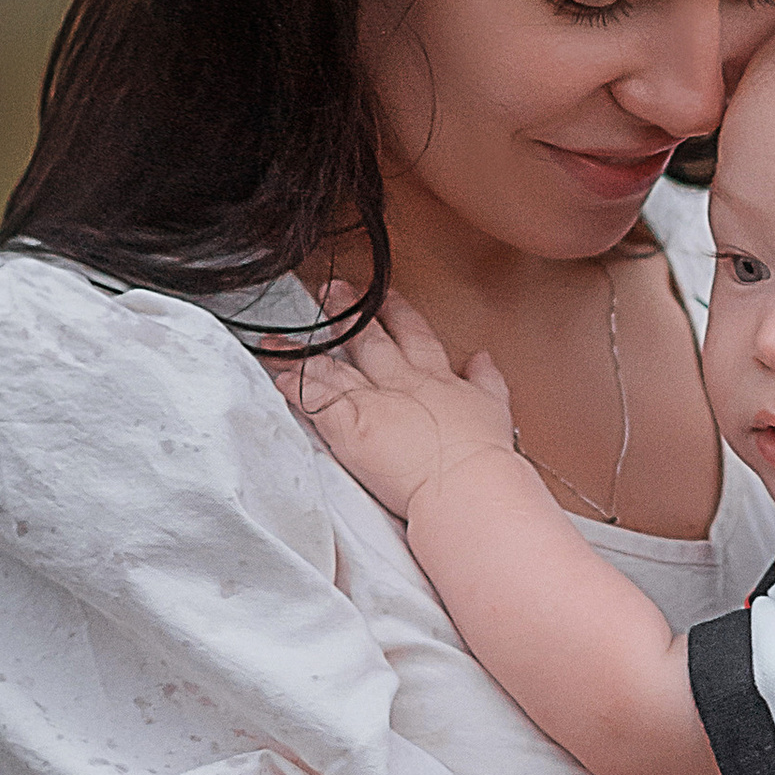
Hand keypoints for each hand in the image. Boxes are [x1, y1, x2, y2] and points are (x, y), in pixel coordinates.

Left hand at [277, 297, 515, 520]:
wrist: (467, 484)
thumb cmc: (483, 459)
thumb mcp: (496, 409)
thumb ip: (487, 380)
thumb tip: (483, 358)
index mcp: (436, 378)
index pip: (413, 335)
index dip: (397, 312)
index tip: (385, 298)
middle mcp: (401, 381)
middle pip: (368, 338)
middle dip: (349, 312)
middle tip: (331, 290)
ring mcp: (372, 401)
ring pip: (332, 366)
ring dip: (307, 348)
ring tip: (284, 335)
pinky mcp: (349, 426)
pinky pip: (314, 399)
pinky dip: (294, 386)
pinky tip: (279, 374)